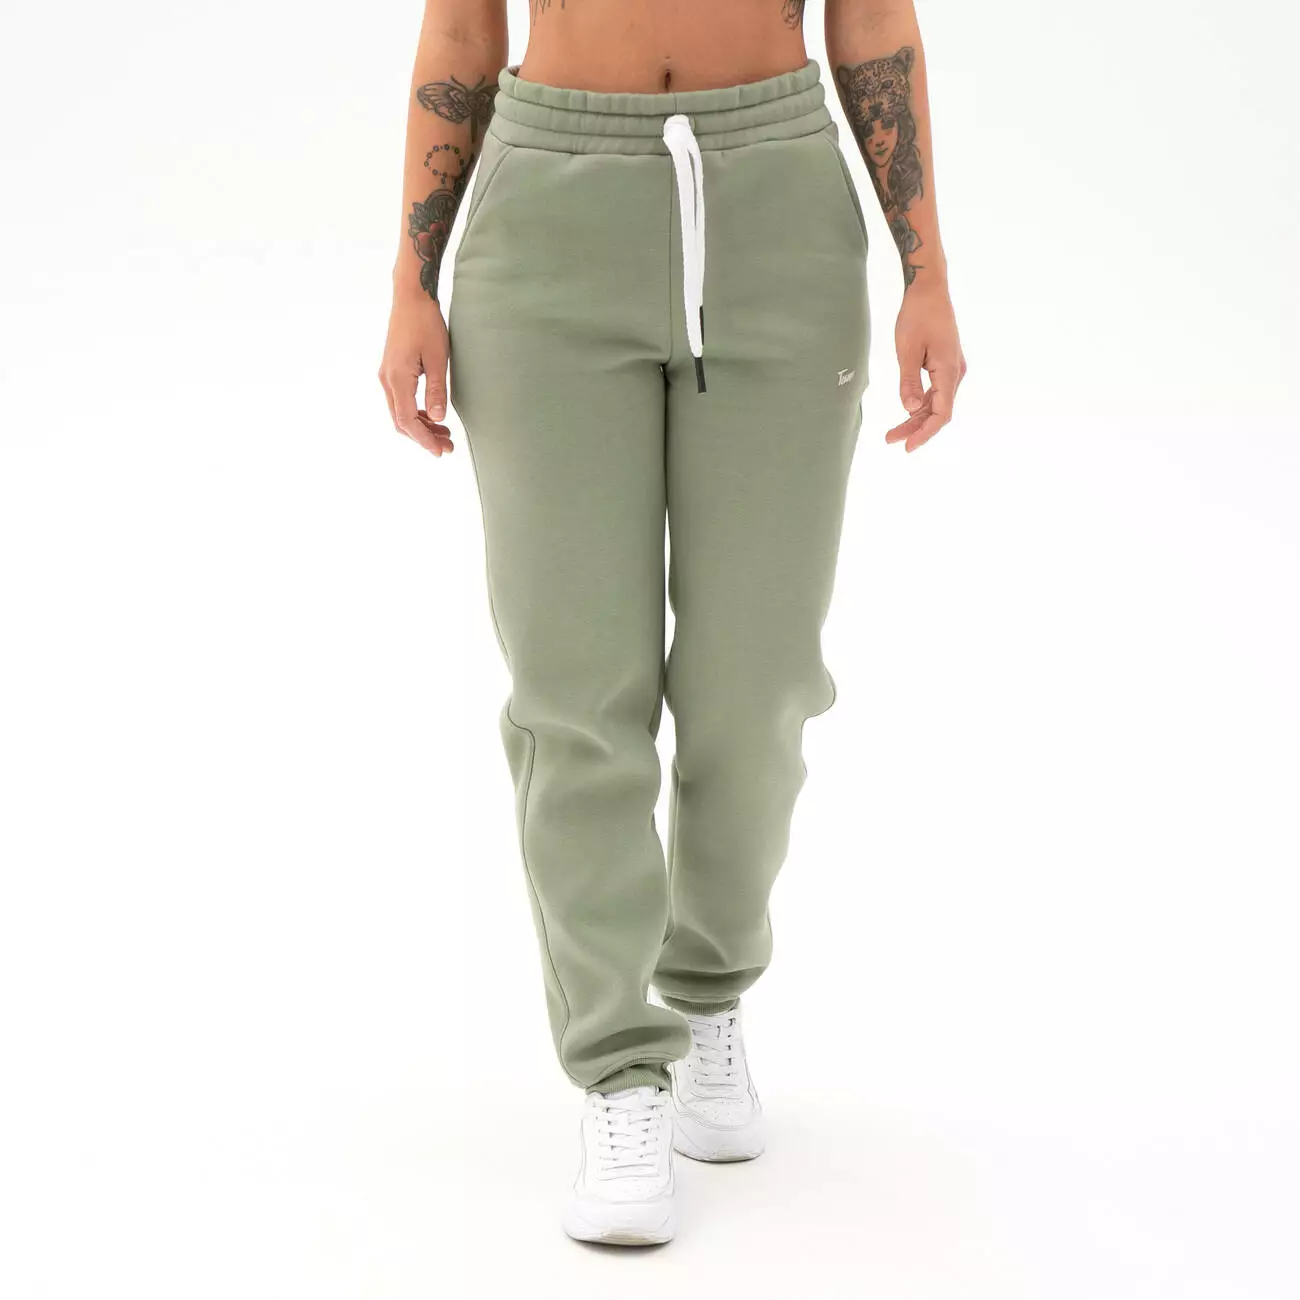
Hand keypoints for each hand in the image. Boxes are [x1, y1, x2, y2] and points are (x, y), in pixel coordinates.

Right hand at [378, 288, 453, 456]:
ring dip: (421, 426)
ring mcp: (387, 374)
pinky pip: (401, 399)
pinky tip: (433, 415)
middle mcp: (387, 379)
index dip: (424, 439)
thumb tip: (439, 418)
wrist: (411, 297)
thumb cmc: (426, 323)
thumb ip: (437, 390)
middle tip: (448, 446)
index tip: (440, 451)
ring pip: (400, 412)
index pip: (408, 421)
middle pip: (401, 421)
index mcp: (397, 379)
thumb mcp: (438, 359)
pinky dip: (416, 412)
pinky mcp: (392, 369)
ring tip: (444, 433)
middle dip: (423, 437)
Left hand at [887, 282, 966, 452]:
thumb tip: (911, 409)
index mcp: (949, 370)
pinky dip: (921, 405)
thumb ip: (909, 382)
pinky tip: (906, 413)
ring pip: (937, 403)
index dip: (925, 432)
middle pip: (939, 411)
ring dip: (916, 418)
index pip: (941, 413)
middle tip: (891, 440)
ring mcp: (952, 369)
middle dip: (916, 429)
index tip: (907, 446)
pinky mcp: (945, 364)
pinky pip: (936, 392)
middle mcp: (955, 372)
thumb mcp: (907, 350)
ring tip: (893, 432)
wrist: (929, 289)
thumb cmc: (917, 315)